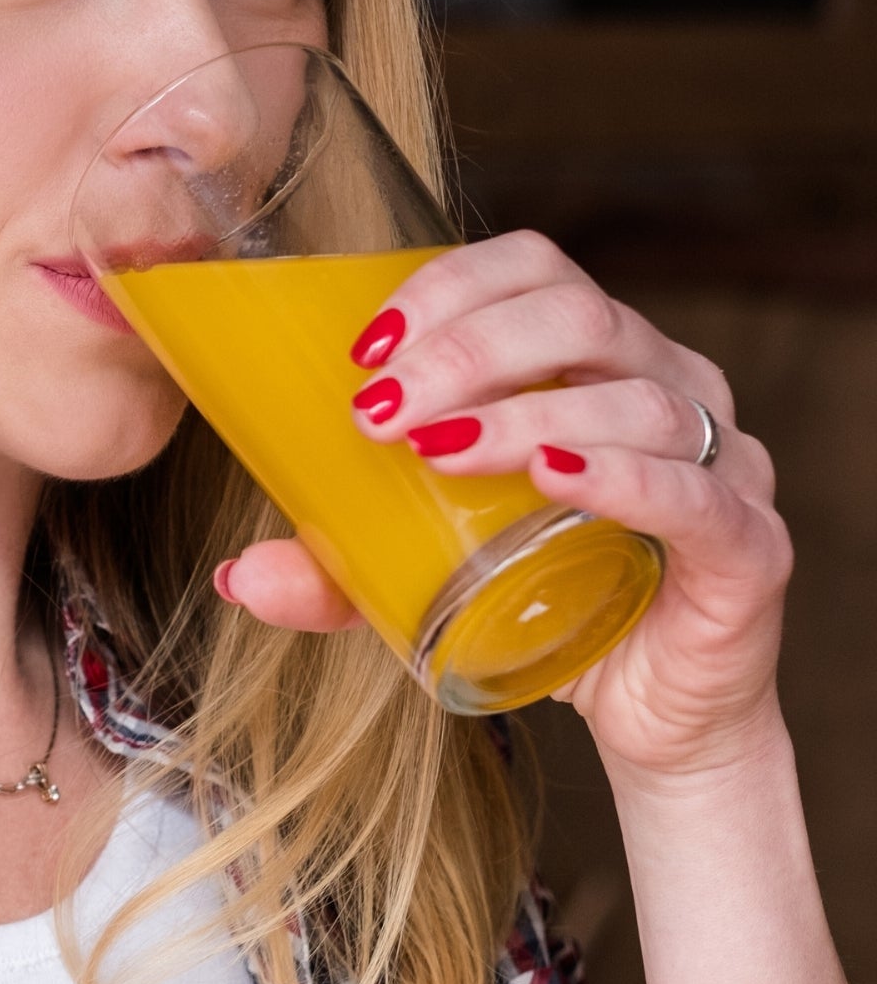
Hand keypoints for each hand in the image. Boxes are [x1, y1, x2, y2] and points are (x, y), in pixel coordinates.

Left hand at [214, 231, 793, 780]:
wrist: (654, 714)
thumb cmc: (546, 604)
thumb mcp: (421, 576)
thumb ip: (337, 570)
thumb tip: (236, 576)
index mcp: (594, 359)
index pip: (533, 270)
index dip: (449, 290)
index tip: (364, 352)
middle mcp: (667, 385)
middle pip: (578, 316)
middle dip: (465, 352)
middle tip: (380, 412)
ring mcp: (720, 461)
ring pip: (633, 396)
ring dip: (521, 411)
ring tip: (437, 451)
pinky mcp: (747, 547)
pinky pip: (695, 491)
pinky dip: (620, 476)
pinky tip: (552, 474)